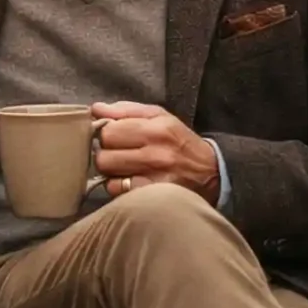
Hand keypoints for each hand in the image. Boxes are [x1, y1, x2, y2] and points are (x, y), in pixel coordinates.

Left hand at [90, 101, 219, 202]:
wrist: (211, 172)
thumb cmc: (180, 142)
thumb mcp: (160, 116)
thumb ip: (126, 110)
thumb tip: (96, 109)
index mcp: (156, 128)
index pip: (109, 131)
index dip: (106, 135)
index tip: (114, 138)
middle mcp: (156, 153)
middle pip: (104, 156)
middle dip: (106, 155)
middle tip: (118, 154)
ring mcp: (155, 178)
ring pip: (109, 176)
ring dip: (111, 173)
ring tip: (124, 168)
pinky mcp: (154, 197)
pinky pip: (119, 193)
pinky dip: (120, 188)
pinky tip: (131, 182)